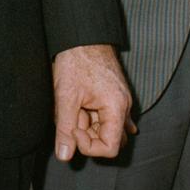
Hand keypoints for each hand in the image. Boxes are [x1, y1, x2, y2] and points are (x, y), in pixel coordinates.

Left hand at [52, 43, 135, 160]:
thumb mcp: (66, 95)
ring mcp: (119, 99)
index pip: (110, 148)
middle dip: (87, 134)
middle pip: (109, 138)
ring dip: (85, 122)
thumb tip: (65, 156)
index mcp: (117, 108)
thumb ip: (65, 128)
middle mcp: (124, 106)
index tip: (72, 128)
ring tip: (70, 104)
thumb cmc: (76, 59)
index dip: (88, 146)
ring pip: (103, 126)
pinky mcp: (112, 93)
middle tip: (70, 117)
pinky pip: (105, 114)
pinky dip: (90, 114)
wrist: (82, 33)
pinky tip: (78, 106)